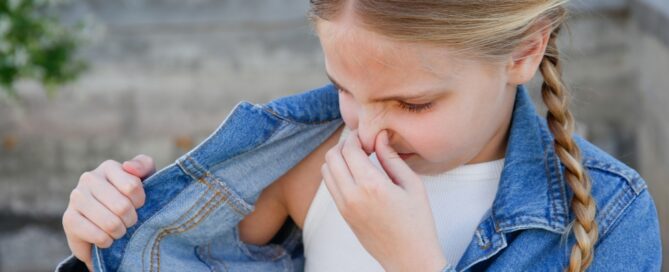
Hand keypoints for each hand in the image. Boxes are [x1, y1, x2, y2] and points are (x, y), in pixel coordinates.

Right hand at [62, 154, 155, 270]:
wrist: (107, 227)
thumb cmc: (130, 201)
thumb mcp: (145, 180)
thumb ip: (144, 165)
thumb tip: (128, 166)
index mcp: (109, 167)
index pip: (132, 187)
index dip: (140, 202)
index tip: (137, 204)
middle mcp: (89, 178)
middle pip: (122, 207)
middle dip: (131, 219)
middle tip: (128, 221)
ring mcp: (76, 197)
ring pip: (111, 223)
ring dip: (120, 232)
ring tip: (118, 229)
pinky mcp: (69, 218)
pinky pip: (98, 236)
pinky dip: (107, 241)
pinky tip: (105, 238)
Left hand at [321, 130, 447, 270]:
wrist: (409, 258)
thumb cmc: (417, 222)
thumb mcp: (412, 185)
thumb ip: (392, 158)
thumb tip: (380, 136)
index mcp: (371, 186)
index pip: (349, 149)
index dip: (355, 136)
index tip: (367, 135)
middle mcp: (352, 196)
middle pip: (331, 157)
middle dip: (344, 145)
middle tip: (361, 144)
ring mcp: (344, 207)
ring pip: (326, 171)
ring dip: (337, 159)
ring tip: (357, 158)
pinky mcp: (343, 215)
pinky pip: (330, 186)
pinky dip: (337, 173)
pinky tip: (356, 174)